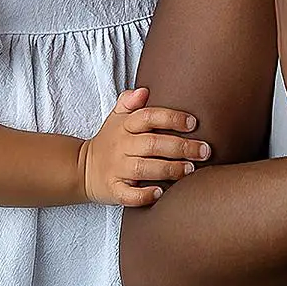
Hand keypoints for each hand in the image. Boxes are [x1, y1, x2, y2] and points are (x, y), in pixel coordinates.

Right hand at [79, 87, 209, 206]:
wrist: (82, 168)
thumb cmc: (110, 140)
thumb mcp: (116, 117)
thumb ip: (130, 101)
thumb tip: (144, 90)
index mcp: (125, 126)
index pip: (148, 117)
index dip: (171, 118)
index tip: (193, 123)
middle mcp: (121, 146)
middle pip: (152, 144)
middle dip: (181, 147)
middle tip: (204, 151)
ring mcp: (117, 169)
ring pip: (144, 168)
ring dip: (169, 169)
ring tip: (191, 170)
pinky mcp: (114, 190)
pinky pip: (128, 194)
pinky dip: (144, 195)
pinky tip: (160, 193)